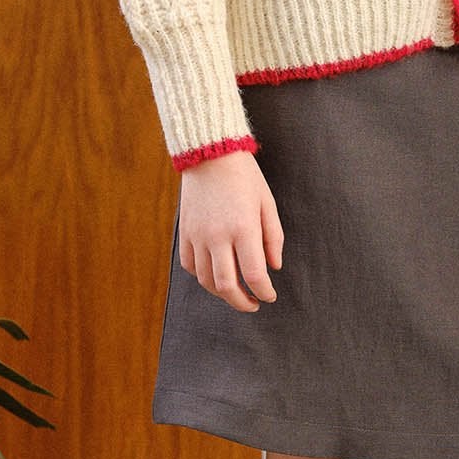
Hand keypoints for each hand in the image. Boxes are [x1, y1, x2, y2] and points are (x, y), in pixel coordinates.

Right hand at [178, 150, 283, 312]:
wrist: (210, 154)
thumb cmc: (244, 177)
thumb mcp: (266, 204)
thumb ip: (273, 238)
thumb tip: (274, 267)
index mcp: (243, 228)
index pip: (254, 274)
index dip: (264, 292)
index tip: (269, 296)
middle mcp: (218, 235)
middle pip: (227, 285)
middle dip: (241, 302)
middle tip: (252, 304)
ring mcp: (197, 235)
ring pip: (206, 280)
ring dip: (222, 293)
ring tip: (235, 292)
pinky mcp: (184, 232)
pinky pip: (190, 265)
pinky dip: (202, 277)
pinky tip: (215, 274)